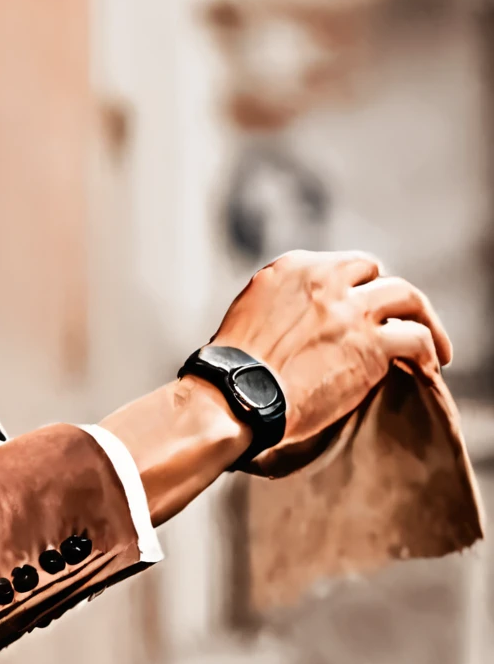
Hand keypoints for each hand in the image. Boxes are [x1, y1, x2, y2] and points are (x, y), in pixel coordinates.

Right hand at [211, 249, 451, 444]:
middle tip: (398, 319)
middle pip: (375, 274)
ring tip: (433, 344)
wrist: (235, 397)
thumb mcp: (248, 316)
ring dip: (425, 318)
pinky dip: (429, 349)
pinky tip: (431, 365)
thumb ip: (278, 307)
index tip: (358, 308)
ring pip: (408, 298)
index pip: (339, 266)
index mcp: (293, 269)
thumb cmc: (230, 373)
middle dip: (389, 296)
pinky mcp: (372, 346)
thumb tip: (290, 325)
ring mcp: (353, 311)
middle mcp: (327, 279)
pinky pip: (416, 338)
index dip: (354, 287)